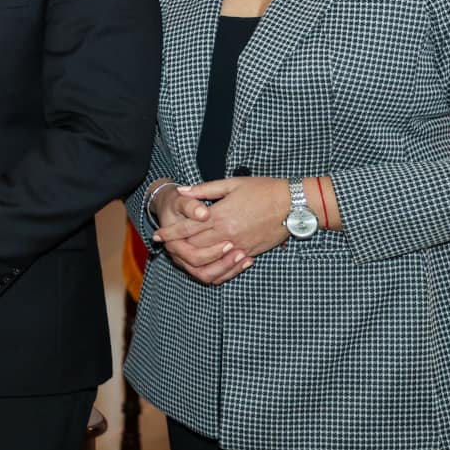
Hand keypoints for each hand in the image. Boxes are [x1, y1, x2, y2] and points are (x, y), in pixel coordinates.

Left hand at [152, 176, 290, 283]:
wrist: (293, 204)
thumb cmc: (263, 190)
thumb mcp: (232, 184)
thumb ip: (205, 190)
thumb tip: (183, 190)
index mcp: (219, 215)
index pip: (187, 227)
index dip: (170, 232)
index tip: (156, 235)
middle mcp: (227, 233)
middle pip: (194, 246)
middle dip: (177, 247)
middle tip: (164, 248)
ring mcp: (239, 245)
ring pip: (210, 258)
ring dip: (194, 259)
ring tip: (182, 256)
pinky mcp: (250, 251)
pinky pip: (228, 264)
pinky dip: (215, 265)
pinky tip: (207, 263)